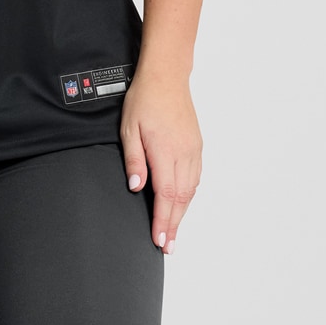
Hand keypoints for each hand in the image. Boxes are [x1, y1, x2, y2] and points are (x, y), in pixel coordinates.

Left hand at [119, 73, 201, 252]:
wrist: (167, 77)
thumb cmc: (144, 100)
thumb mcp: (129, 128)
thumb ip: (134, 159)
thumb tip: (136, 187)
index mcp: (166, 151)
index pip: (165, 195)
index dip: (162, 220)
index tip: (159, 239)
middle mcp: (184, 154)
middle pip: (181, 198)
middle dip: (173, 225)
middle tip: (167, 246)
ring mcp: (193, 150)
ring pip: (190, 190)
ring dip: (182, 214)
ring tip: (173, 233)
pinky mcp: (196, 146)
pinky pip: (195, 178)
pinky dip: (188, 197)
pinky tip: (181, 206)